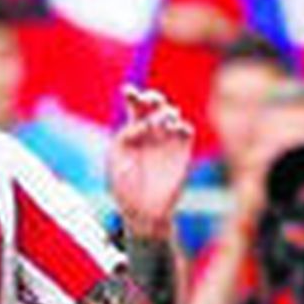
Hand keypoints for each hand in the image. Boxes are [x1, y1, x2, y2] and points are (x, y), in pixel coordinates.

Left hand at [107, 85, 194, 237]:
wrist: (143, 212)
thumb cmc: (125, 189)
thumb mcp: (117, 162)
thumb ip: (125, 139)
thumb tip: (142, 123)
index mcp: (132, 133)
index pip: (134, 108)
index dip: (133, 96)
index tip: (128, 91)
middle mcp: (151, 132)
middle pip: (155, 105)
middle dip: (152, 98)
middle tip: (149, 100)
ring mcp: (167, 139)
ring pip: (171, 115)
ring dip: (167, 113)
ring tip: (163, 120)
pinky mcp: (182, 150)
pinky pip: (185, 131)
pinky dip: (181, 126)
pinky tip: (175, 129)